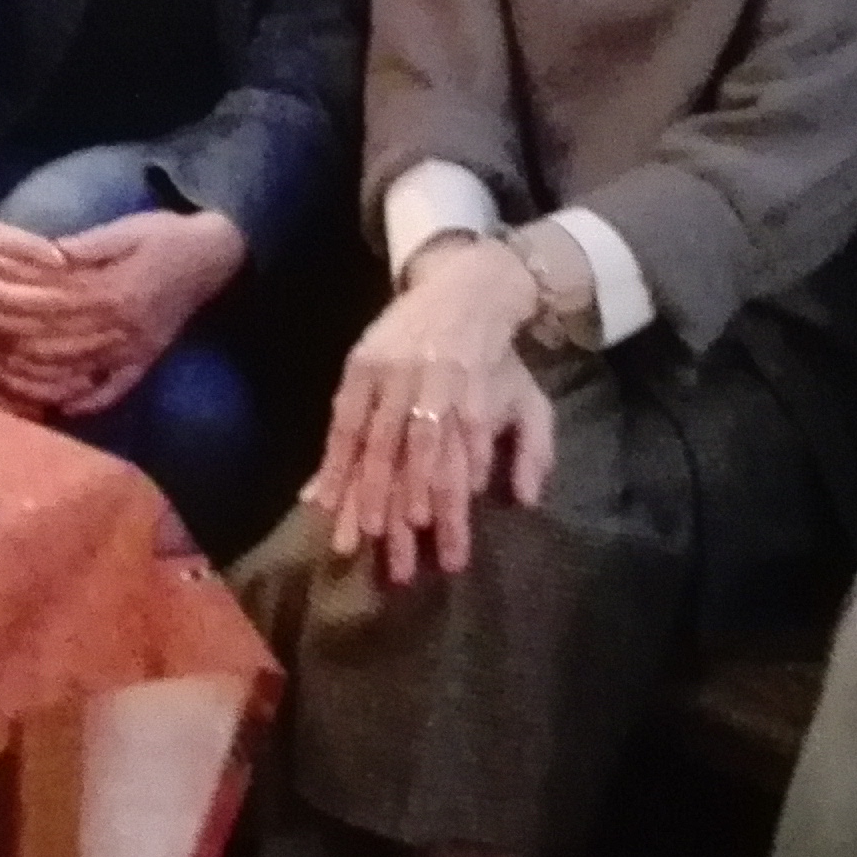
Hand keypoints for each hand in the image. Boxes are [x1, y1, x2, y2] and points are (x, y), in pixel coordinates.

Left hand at [6, 211, 247, 416]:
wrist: (215, 254)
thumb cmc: (166, 235)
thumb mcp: (126, 229)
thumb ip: (88, 246)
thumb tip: (49, 255)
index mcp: (113, 292)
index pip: (55, 306)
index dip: (20, 308)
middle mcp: (121, 328)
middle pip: (60, 342)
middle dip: (19, 344)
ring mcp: (134, 349)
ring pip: (81, 370)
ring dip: (44, 377)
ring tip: (5, 378)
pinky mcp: (146, 360)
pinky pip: (116, 389)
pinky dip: (90, 401)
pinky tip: (62, 409)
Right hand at [307, 233, 571, 585]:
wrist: (465, 288)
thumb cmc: (495, 360)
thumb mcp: (530, 401)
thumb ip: (534, 451)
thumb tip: (523, 500)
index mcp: (473, 399)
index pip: (460, 468)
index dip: (453, 514)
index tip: (451, 558)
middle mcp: (431, 388)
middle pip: (415, 464)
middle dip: (403, 519)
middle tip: (398, 568)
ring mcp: (392, 375)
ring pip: (375, 446)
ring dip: (364, 498)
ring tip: (354, 543)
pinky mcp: (361, 365)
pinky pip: (342, 421)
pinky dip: (332, 462)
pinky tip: (322, 501)